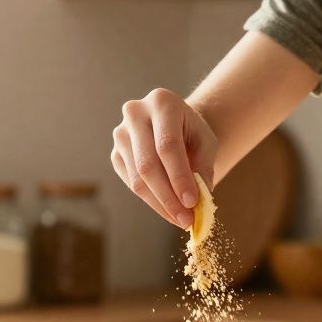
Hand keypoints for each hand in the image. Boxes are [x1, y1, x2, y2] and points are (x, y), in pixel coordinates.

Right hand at [111, 88, 217, 229]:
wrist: (174, 125)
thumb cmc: (192, 132)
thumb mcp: (206, 143)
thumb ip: (203, 168)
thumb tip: (199, 202)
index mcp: (162, 102)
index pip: (167, 145)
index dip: (179, 177)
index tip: (192, 203)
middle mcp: (135, 113)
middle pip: (148, 163)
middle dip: (169, 196)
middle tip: (186, 219)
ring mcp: (121, 134)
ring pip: (138, 178)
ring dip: (160, 204)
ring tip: (180, 219)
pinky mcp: (115, 154)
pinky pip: (131, 183)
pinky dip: (151, 201)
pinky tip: (168, 210)